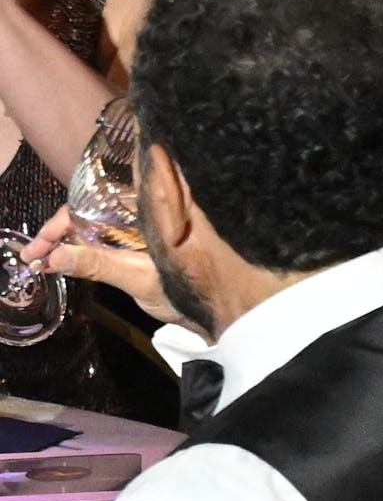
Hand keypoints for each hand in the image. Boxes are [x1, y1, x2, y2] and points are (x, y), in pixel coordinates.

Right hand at [21, 207, 180, 325]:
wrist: (229, 302)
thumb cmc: (189, 286)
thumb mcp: (139, 278)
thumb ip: (98, 264)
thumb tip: (54, 255)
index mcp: (150, 201)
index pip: (94, 198)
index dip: (62, 220)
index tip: (38, 246)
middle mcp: (151, 201)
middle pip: (95, 205)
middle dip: (63, 227)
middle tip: (36, 254)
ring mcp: (153, 217)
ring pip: (103, 217)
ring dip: (75, 235)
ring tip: (48, 257)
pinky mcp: (154, 232)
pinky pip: (116, 228)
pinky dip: (93, 240)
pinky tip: (76, 256)